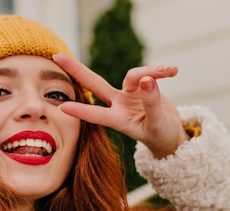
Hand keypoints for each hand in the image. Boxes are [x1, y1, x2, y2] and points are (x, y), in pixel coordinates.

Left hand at [52, 53, 188, 158]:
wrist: (170, 133)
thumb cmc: (161, 135)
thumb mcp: (158, 124)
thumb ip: (152, 104)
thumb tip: (145, 79)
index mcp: (118, 121)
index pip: (96, 115)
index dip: (81, 111)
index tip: (62, 107)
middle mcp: (118, 105)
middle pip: (95, 83)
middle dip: (77, 70)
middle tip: (56, 56)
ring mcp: (127, 94)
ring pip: (133, 75)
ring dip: (151, 71)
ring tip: (170, 70)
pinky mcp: (139, 86)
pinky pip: (147, 72)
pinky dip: (160, 71)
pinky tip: (173, 71)